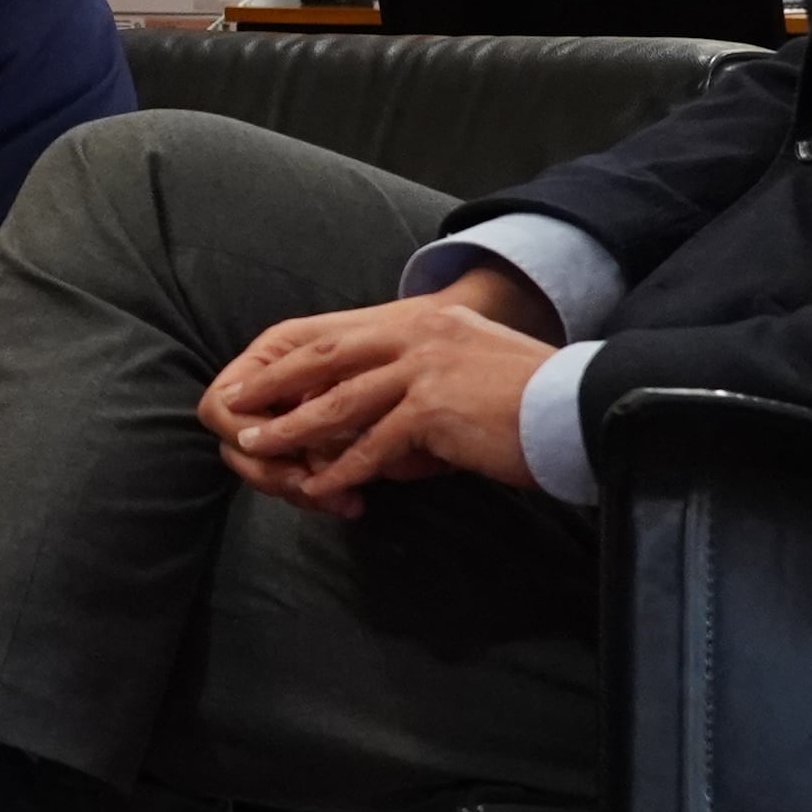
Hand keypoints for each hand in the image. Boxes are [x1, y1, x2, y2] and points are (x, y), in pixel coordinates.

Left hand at [197, 280, 555, 517]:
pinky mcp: (435, 410)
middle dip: (273, 385)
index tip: (252, 379)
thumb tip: (371, 416)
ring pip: (339, 402)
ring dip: (293, 430)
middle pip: (323, 358)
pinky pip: (375, 446)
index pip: (334, 335)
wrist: (577, 406)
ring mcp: (424, 370)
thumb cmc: (522, 398)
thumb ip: (415, 376)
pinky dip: (344, 471)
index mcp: (418, 320)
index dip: (287, 359)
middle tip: (234, 408)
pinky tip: (322, 490)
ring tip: (258, 449)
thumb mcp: (463, 365)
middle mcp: (416, 335)